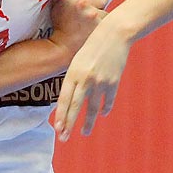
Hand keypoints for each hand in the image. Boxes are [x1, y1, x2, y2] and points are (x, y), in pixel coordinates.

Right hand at [49, 0, 106, 59]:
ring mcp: (93, 15)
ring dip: (101, 15)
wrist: (63, 47)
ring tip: (89, 24)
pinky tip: (93, 30)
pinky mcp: (100, 26)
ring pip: (106, 10)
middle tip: (88, 14)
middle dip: (97, 4)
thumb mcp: (59, 5)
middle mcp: (82, 4)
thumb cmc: (61, 27)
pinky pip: (108, 21)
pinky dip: (103, 25)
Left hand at [52, 21, 131, 140]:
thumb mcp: (78, 61)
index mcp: (73, 73)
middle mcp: (85, 79)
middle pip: (75, 107)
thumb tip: (70, 101)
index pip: (64, 99)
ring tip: (84, 133)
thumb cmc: (93, 46)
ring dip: (88, 123)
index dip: (60, 115)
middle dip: (69, 124)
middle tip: (64, 138)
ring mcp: (100, 82)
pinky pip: (107, 101)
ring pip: (92, 108)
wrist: (115, 34)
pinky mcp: (113, 82)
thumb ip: (74, 80)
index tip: (57, 128)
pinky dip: (104, 109)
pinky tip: (101, 114)